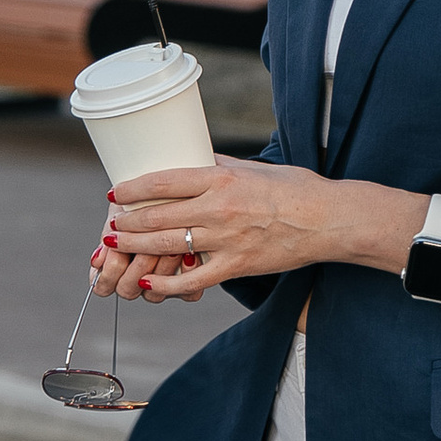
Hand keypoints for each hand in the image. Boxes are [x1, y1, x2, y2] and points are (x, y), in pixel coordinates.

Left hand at [91, 156, 362, 302]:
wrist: (329, 219)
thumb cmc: (296, 189)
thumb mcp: (255, 167)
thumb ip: (221, 165)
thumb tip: (196, 156)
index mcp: (222, 178)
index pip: (165, 181)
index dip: (133, 188)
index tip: (115, 192)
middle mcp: (219, 208)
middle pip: (158, 215)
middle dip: (127, 222)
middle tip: (111, 225)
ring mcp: (226, 239)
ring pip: (169, 245)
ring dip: (137, 247)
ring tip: (117, 247)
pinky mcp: (237, 265)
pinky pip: (193, 279)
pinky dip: (167, 284)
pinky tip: (148, 283)